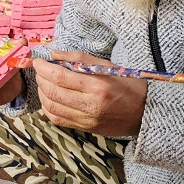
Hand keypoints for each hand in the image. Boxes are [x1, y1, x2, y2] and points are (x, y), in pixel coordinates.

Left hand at [33, 50, 147, 136]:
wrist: (145, 112)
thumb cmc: (128, 84)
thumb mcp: (107, 65)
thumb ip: (78, 58)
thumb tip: (53, 54)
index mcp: (97, 86)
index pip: (61, 76)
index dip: (44, 68)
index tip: (38, 61)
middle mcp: (90, 105)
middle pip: (53, 92)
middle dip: (41, 79)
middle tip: (40, 70)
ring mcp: (87, 120)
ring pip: (52, 107)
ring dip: (42, 93)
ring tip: (43, 82)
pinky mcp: (85, 129)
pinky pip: (58, 119)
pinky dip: (48, 107)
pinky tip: (49, 97)